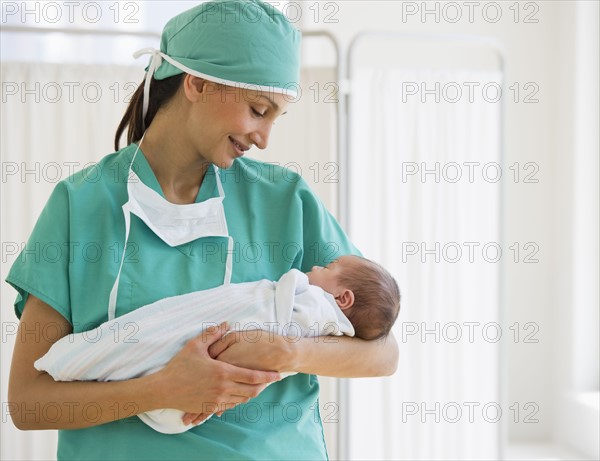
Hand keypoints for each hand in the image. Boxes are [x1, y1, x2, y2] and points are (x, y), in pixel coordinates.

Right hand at [155, 323, 280, 422]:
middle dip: (263, 386)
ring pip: (242, 399)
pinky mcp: (209, 407)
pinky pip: (230, 406)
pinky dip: (237, 400)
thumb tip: (226, 323)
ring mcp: (217, 400)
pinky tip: (239, 394)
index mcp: (223, 372)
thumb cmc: (179, 366)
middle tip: (270, 380)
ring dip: (251, 393)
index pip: (252, 376)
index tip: (278, 374)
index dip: (267, 376)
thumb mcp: (195, 346)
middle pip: (251, 390)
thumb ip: (213, 334)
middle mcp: (223, 388)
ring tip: (257, 386)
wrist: (163, 389)